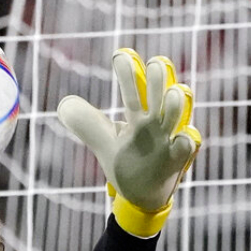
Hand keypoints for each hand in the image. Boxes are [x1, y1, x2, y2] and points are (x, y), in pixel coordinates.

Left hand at [57, 49, 200, 236]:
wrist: (141, 195)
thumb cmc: (126, 162)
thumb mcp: (104, 141)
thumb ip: (86, 122)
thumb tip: (64, 104)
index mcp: (138, 116)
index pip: (132, 91)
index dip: (128, 74)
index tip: (121, 55)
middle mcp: (155, 123)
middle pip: (159, 95)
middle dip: (159, 79)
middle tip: (156, 62)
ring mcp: (168, 140)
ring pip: (176, 116)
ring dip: (175, 104)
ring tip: (175, 91)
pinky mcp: (177, 160)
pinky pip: (186, 147)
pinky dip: (186, 140)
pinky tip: (183, 136)